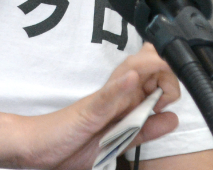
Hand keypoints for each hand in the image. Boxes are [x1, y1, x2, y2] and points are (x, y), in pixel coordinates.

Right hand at [22, 43, 180, 169]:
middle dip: (166, 72)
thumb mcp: (118, 141)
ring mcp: (100, 101)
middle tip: (171, 92)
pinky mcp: (88, 110)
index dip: (170, 78)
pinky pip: (105, 97)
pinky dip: (119, 87)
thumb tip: (172, 118)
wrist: (37, 146)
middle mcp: (114, 96)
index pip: (151, 78)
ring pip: (127, 77)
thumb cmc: (72, 143)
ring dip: (148, 69)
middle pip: (144, 69)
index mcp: (122, 102)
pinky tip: (130, 79)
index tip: (175, 93)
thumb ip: (144, 131)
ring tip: (164, 66)